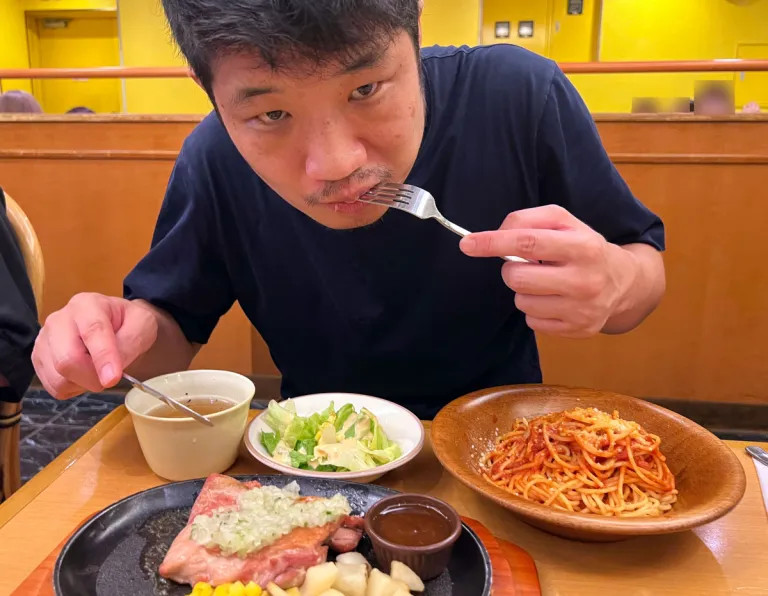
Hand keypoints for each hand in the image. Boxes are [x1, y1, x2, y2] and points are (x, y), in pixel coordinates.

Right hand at [32, 293, 158, 398]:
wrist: (115, 322)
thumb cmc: (128, 323)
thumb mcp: (142, 326)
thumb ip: (129, 345)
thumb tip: (109, 373)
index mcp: (88, 305)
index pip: (92, 331)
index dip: (103, 357)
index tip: (112, 378)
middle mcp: (60, 319)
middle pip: (67, 359)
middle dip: (92, 377)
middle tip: (110, 378)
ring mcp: (45, 339)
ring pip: (58, 377)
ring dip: (83, 383)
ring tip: (97, 370)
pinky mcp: (39, 358)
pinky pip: (54, 386)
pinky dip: (73, 388)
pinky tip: (83, 374)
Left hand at [459, 205, 634, 337]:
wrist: (624, 282)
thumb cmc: (585, 247)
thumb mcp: (564, 222)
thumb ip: (529, 220)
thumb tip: (498, 234)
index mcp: (583, 246)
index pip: (528, 242)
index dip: (492, 242)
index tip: (467, 244)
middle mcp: (585, 280)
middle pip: (518, 278)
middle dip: (513, 269)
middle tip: (528, 265)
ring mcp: (582, 309)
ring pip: (522, 302)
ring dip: (525, 291)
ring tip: (545, 283)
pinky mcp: (578, 330)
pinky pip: (532, 322)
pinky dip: (535, 310)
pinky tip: (553, 300)